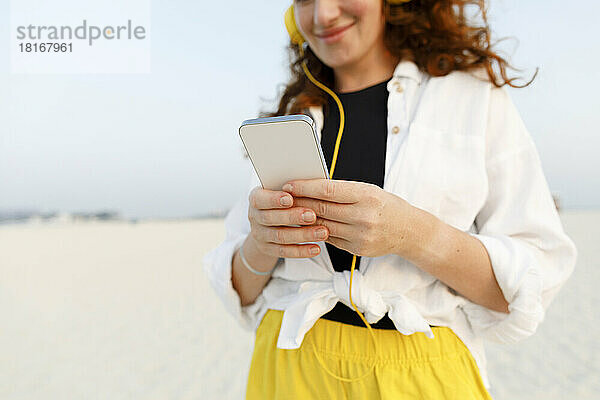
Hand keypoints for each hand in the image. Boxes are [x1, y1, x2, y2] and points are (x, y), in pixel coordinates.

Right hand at [247, 186, 329, 257]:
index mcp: (256, 198)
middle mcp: (255, 217)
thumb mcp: (281, 192)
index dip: (274, 199)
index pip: (260, 199)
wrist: (266, 225)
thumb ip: (292, 189)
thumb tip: (312, 184)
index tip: (290, 198)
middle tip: (312, 215)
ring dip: (302, 235)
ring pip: (280, 236)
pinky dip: (301, 251)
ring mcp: (260, 235)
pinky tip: (316, 248)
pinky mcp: (268, 249)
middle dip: (292, 217)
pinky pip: (285, 252)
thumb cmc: (280, 202)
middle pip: (271, 218)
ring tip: (322, 232)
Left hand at [282, 179, 416, 257]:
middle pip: (321, 209)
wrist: (408, 230)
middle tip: (281, 198)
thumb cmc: (384, 204)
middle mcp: (363, 216)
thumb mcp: (367, 190)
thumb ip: (342, 190)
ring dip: (303, 219)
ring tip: (289, 212)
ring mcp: (360, 235)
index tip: (288, 185)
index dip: (305, 187)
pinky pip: (330, 239)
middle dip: (299, 202)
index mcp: (366, 196)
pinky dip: (316, 231)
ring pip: (322, 226)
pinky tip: (305, 226)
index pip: (327, 190)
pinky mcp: (356, 249)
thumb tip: (310, 187)